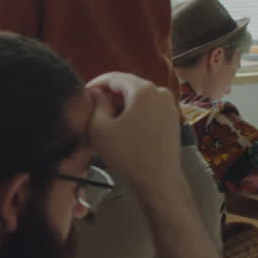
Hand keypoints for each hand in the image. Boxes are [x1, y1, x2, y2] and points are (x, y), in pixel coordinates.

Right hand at [85, 73, 179, 190]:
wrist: (158, 180)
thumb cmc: (128, 155)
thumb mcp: (99, 128)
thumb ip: (95, 103)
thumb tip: (95, 93)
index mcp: (143, 89)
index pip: (114, 77)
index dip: (96, 83)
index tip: (84, 93)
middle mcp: (160, 91)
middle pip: (128, 86)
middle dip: (110, 95)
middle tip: (94, 108)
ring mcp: (169, 105)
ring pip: (139, 97)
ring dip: (123, 104)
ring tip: (108, 120)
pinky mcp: (172, 118)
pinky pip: (150, 108)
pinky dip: (136, 112)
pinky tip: (125, 128)